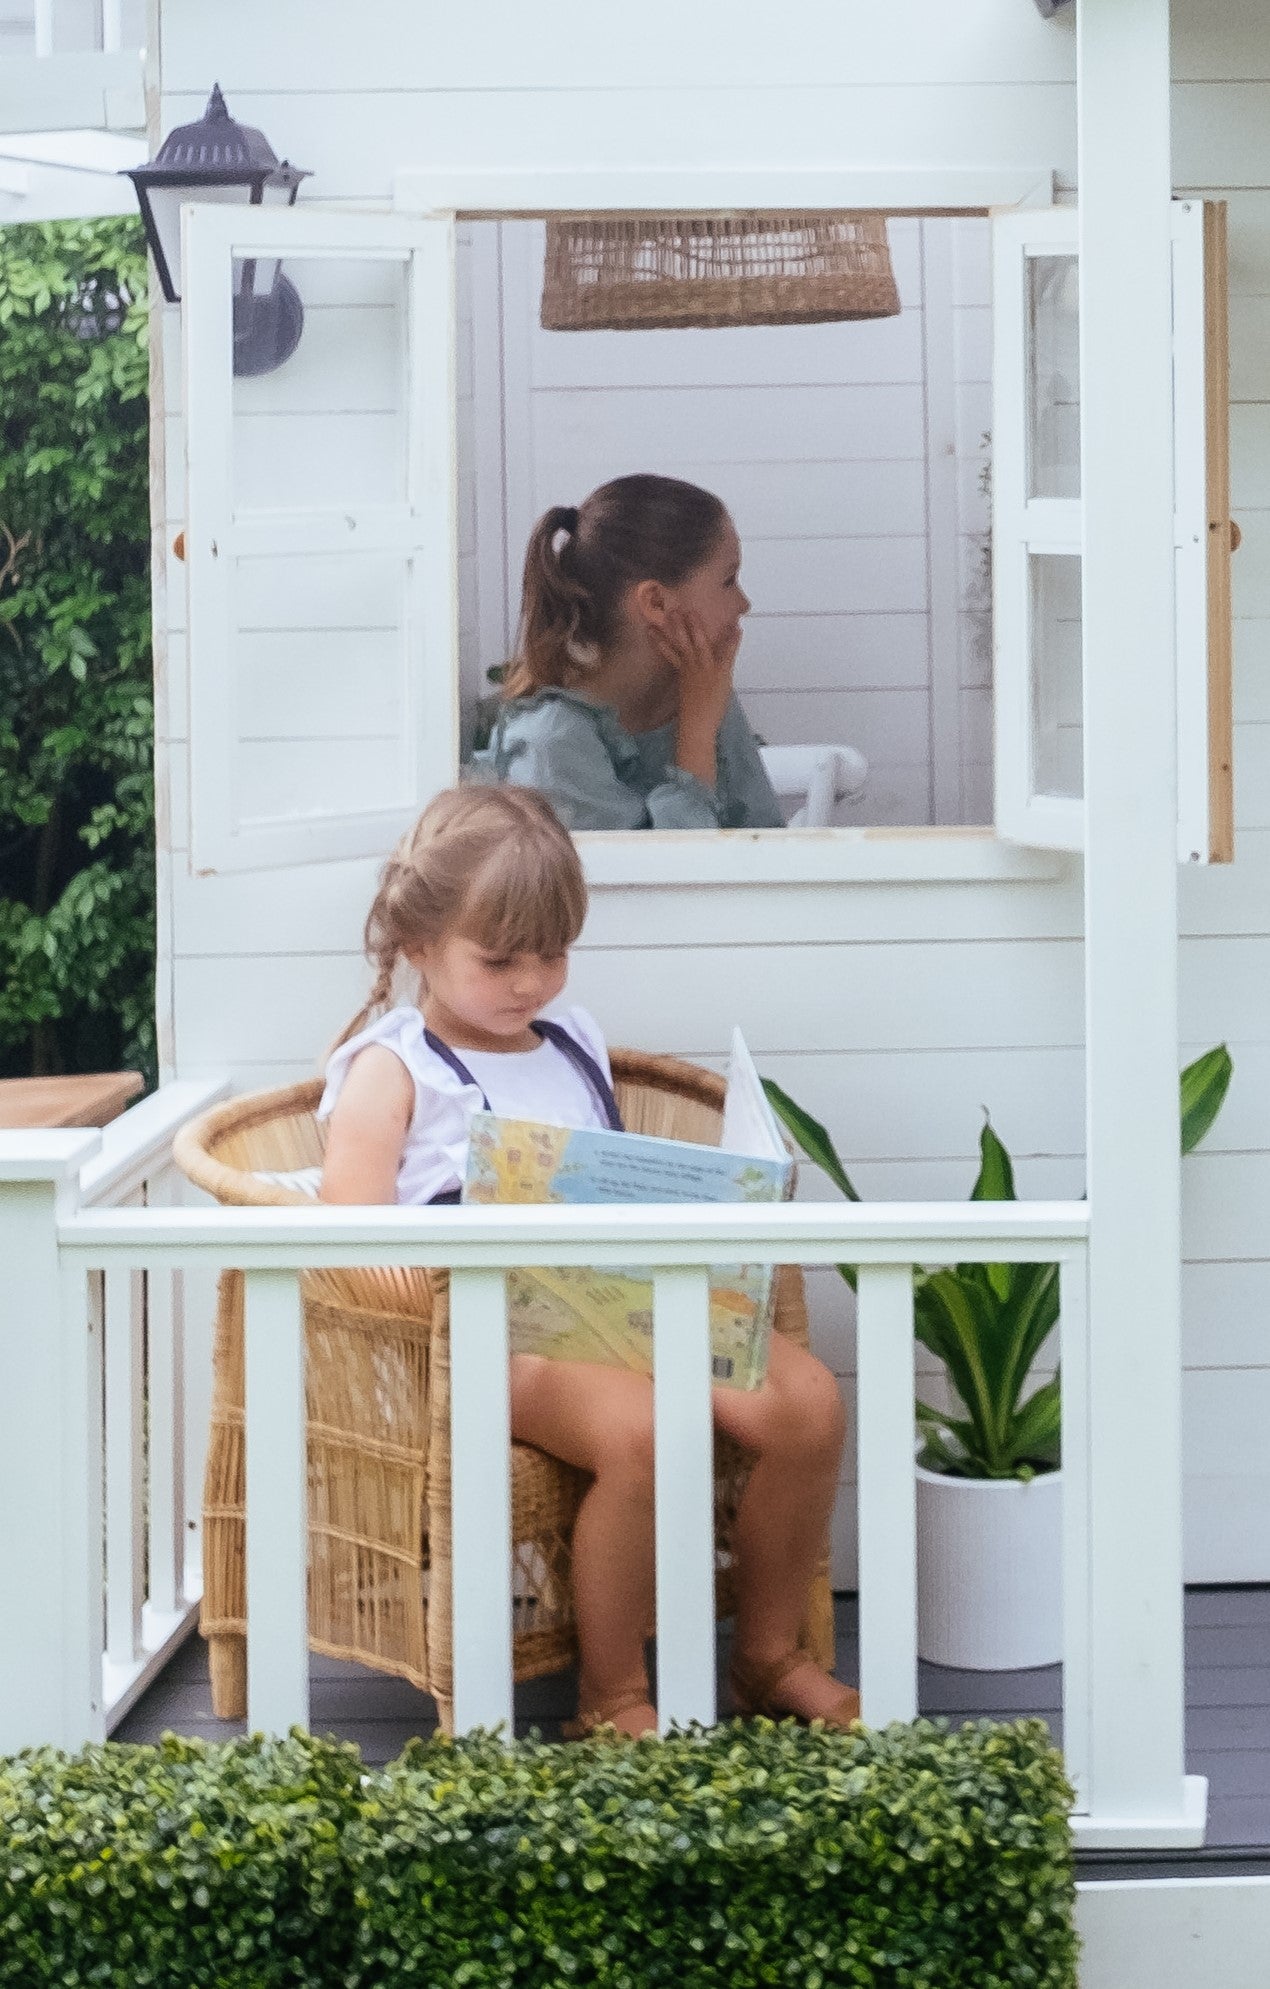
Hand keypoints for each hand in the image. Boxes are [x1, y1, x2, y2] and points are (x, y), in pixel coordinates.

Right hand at [651, 610, 739, 784]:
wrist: (696, 727)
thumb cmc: (692, 718)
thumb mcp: (687, 697)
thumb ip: (687, 683)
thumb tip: (687, 677)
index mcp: (683, 673)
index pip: (669, 652)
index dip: (659, 640)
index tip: (649, 628)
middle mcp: (691, 668)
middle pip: (681, 642)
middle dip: (676, 626)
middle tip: (671, 609)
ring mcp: (705, 669)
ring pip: (699, 643)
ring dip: (696, 626)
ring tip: (691, 611)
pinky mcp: (720, 673)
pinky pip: (727, 653)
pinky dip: (732, 640)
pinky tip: (736, 628)